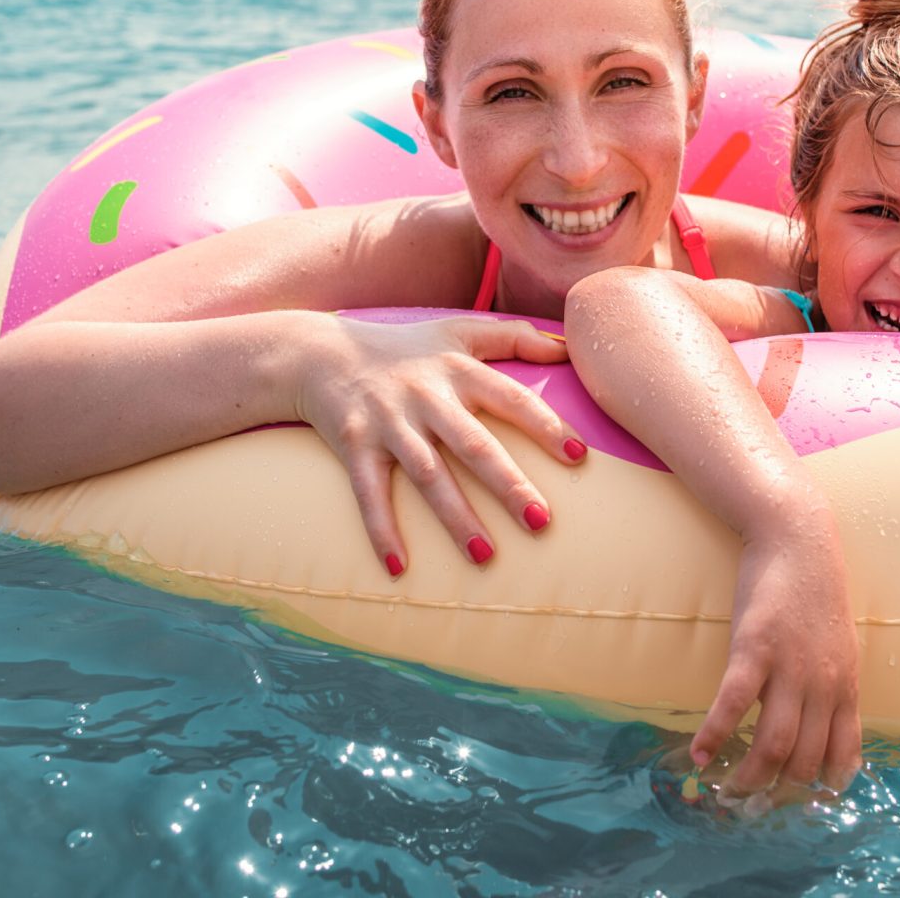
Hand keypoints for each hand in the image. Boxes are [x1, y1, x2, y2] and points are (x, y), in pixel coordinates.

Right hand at [294, 316, 584, 575]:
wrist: (320, 353)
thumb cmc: (405, 348)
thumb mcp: (457, 331)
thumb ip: (513, 337)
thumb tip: (566, 346)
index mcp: (457, 370)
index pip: (509, 397)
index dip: (545, 424)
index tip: (579, 456)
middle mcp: (425, 397)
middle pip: (473, 444)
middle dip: (507, 484)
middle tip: (542, 522)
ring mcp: (389, 424)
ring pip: (427, 475)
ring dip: (454, 516)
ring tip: (485, 556)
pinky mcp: (354, 447)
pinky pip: (369, 493)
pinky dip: (381, 529)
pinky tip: (398, 568)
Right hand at [691, 506, 860, 793]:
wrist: (799, 539)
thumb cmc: (815, 590)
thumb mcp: (839, 643)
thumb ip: (833, 684)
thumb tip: (823, 722)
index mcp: (847, 686)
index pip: (843, 755)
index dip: (822, 786)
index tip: (801, 801)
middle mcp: (823, 685)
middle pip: (804, 759)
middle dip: (778, 791)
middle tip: (753, 802)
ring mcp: (790, 668)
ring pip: (772, 744)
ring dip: (748, 777)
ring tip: (728, 790)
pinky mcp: (754, 648)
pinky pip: (733, 705)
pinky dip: (714, 734)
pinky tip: (700, 754)